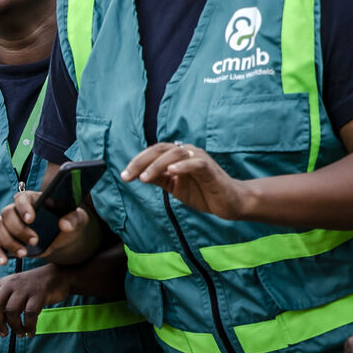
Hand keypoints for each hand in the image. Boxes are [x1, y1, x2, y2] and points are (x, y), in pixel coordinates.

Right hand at [0, 190, 91, 264]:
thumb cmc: (69, 222)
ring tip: (24, 253)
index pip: (21, 198)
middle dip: (19, 229)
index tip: (31, 219)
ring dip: (9, 242)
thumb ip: (73, 219)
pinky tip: (3, 261)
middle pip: (7, 214)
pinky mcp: (4, 240)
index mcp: (32, 199)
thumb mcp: (77, 219)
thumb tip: (64, 225)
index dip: (23, 207)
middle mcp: (16, 210)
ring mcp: (8, 225)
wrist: (63, 237)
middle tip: (35, 240)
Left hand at [0, 265, 73, 336]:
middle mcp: (10, 284)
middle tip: (3, 334)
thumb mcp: (14, 295)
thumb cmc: (32, 290)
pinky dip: (29, 327)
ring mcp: (25, 288)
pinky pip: (30, 314)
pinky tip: (30, 332)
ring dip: (14, 327)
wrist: (57, 276)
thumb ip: (2, 310)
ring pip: (12, 311)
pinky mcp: (39, 294)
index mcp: (1, 284)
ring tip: (19, 334)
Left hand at [121, 141, 253, 220]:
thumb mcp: (174, 186)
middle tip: (128, 176)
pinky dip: (183, 166)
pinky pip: (196, 163)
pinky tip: (171, 171)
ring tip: (144, 178)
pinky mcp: (210, 169)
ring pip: (175, 154)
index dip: (137, 162)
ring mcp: (200, 159)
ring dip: (157, 165)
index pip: (153, 153)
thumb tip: (137, 175)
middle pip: (161, 150)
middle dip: (141, 162)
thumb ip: (158, 179)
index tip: (124, 176)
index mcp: (177, 156)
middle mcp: (187, 152)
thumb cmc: (202, 192)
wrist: (229, 203)